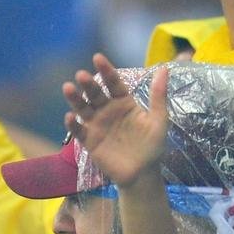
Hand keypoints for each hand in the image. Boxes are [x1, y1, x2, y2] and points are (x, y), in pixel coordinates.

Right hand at [63, 54, 168, 188]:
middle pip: (96, 94)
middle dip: (88, 84)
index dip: (106, 70)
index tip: (97, 58)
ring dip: (76, 99)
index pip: (114, 83)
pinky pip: (79, 131)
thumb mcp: (158, 120)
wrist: (142, 174)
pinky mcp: (90, 142)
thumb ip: (158, 95)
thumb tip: (164, 68)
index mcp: (124, 102)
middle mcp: (108, 111)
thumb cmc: (152, 146)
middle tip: (81, 75)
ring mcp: (97, 125)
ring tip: (68, 88)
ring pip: (84, 109)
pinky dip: (73, 125)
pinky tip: (70, 117)